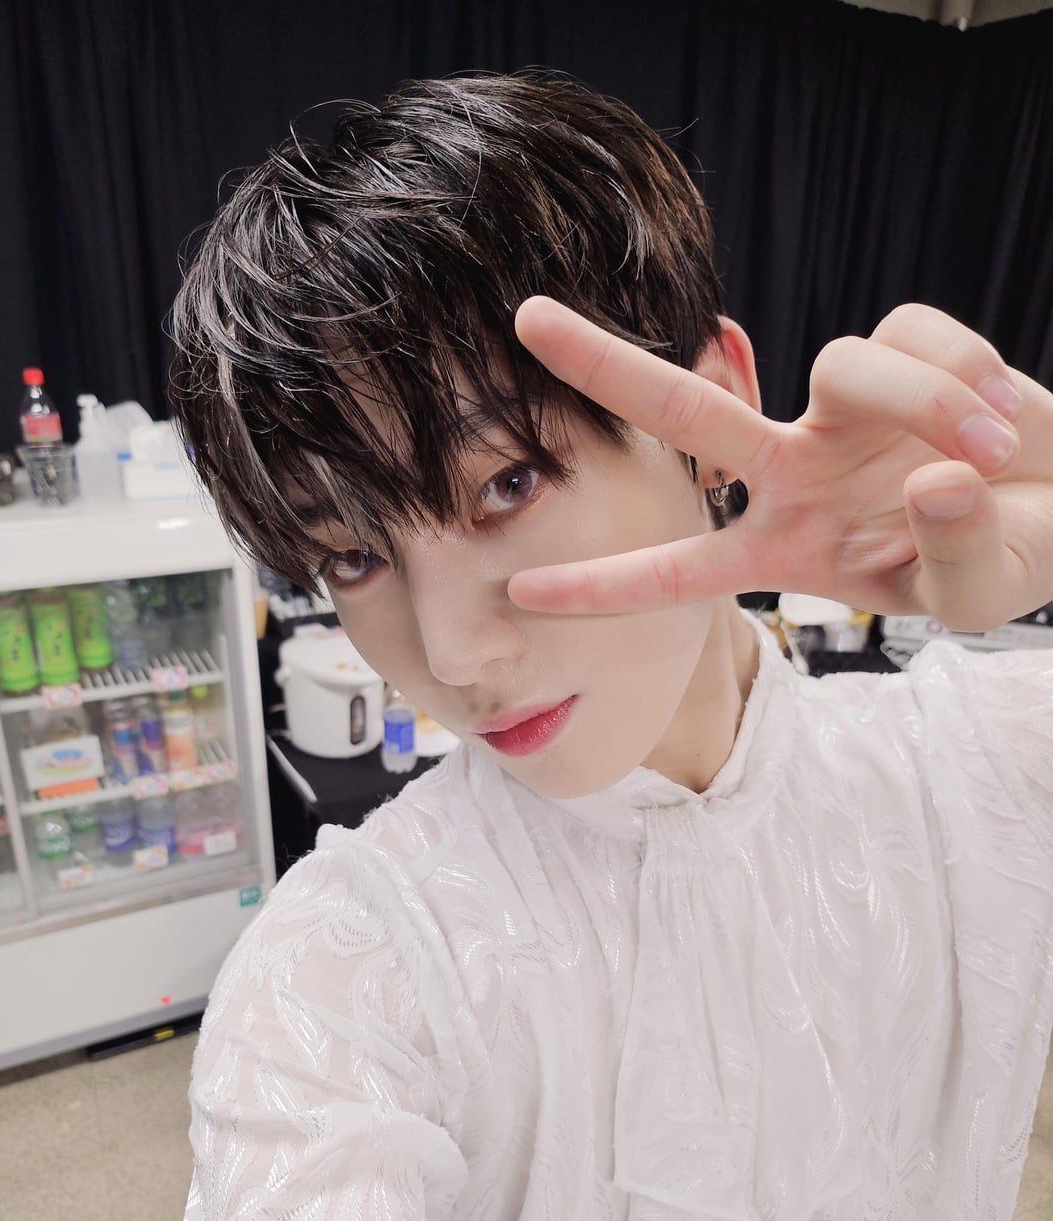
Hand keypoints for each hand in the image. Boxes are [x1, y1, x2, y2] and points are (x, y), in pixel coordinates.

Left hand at [508, 298, 1052, 629]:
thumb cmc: (1013, 557)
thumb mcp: (979, 594)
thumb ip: (953, 557)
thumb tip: (933, 478)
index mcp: (788, 548)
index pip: (682, 571)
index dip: (606, 585)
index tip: (522, 591)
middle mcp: (795, 471)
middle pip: (687, 412)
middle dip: (607, 367)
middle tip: (523, 320)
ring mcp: (842, 410)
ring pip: (849, 365)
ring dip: (931, 403)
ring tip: (995, 452)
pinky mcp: (903, 350)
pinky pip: (917, 336)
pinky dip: (969, 375)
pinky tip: (1004, 414)